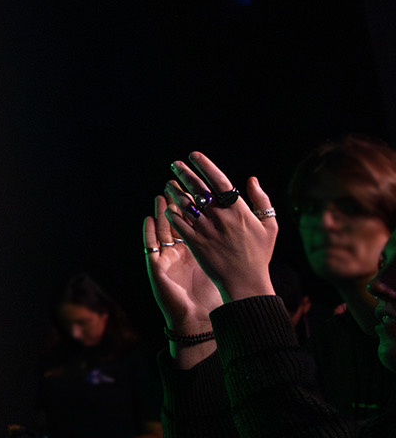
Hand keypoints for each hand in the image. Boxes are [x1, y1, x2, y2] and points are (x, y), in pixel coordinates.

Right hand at [144, 194, 221, 332]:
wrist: (197, 319)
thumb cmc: (210, 296)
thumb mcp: (221, 268)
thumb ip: (228, 248)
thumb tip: (237, 228)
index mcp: (195, 248)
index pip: (195, 221)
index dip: (196, 204)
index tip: (199, 186)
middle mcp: (179, 250)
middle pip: (177, 221)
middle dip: (176, 201)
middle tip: (175, 182)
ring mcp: (167, 257)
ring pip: (162, 229)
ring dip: (161, 212)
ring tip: (161, 195)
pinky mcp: (157, 267)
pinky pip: (151, 246)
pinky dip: (149, 232)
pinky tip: (149, 219)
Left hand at [166, 152, 277, 303]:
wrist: (245, 282)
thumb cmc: (259, 254)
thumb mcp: (269, 226)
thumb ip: (262, 201)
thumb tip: (252, 179)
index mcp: (238, 211)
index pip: (219, 181)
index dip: (205, 165)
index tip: (194, 155)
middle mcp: (220, 217)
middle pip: (198, 188)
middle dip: (184, 173)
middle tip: (175, 164)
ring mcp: (206, 230)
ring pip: (185, 204)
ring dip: (175, 191)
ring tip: (169, 183)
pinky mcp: (195, 242)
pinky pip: (179, 223)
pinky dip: (173, 212)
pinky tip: (168, 206)